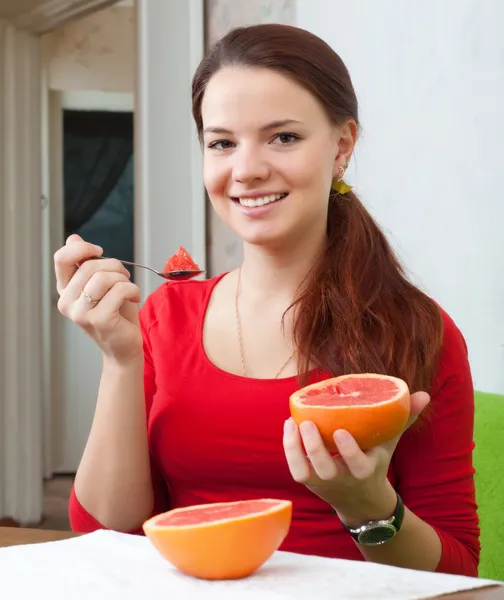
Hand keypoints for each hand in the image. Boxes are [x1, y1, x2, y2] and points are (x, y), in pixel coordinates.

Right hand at [54, 234, 142, 364]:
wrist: (124, 347)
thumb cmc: (116, 314)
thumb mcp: (102, 284)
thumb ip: (87, 264)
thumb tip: (74, 238)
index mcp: (65, 291)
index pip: (61, 258)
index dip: (82, 248)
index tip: (99, 252)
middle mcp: (67, 302)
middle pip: (89, 266)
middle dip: (114, 266)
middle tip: (124, 277)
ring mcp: (80, 313)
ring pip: (104, 277)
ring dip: (123, 279)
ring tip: (129, 289)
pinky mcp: (99, 320)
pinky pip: (119, 290)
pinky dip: (133, 290)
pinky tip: (134, 299)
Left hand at [283, 391, 429, 525]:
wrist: (359, 499)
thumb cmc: (374, 461)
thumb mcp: (389, 443)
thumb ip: (403, 419)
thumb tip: (423, 394)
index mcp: (365, 470)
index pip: (358, 465)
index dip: (348, 451)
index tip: (341, 431)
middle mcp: (342, 479)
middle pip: (326, 469)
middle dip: (315, 447)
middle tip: (309, 422)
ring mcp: (323, 482)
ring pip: (304, 471)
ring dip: (295, 448)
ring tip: (293, 422)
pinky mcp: (308, 481)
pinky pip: (295, 469)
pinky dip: (289, 450)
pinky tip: (289, 426)